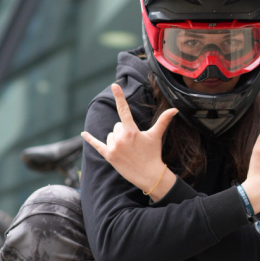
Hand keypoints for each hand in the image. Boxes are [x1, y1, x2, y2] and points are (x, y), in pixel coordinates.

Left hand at [81, 84, 177, 199]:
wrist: (149, 175)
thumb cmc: (153, 154)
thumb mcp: (156, 136)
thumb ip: (163, 120)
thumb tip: (175, 109)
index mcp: (131, 130)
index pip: (124, 109)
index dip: (120, 96)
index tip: (114, 85)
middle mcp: (120, 138)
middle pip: (117, 126)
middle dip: (124, 132)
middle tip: (133, 144)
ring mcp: (113, 147)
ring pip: (110, 136)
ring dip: (116, 140)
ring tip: (127, 150)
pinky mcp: (109, 156)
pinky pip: (97, 145)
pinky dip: (90, 139)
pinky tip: (84, 134)